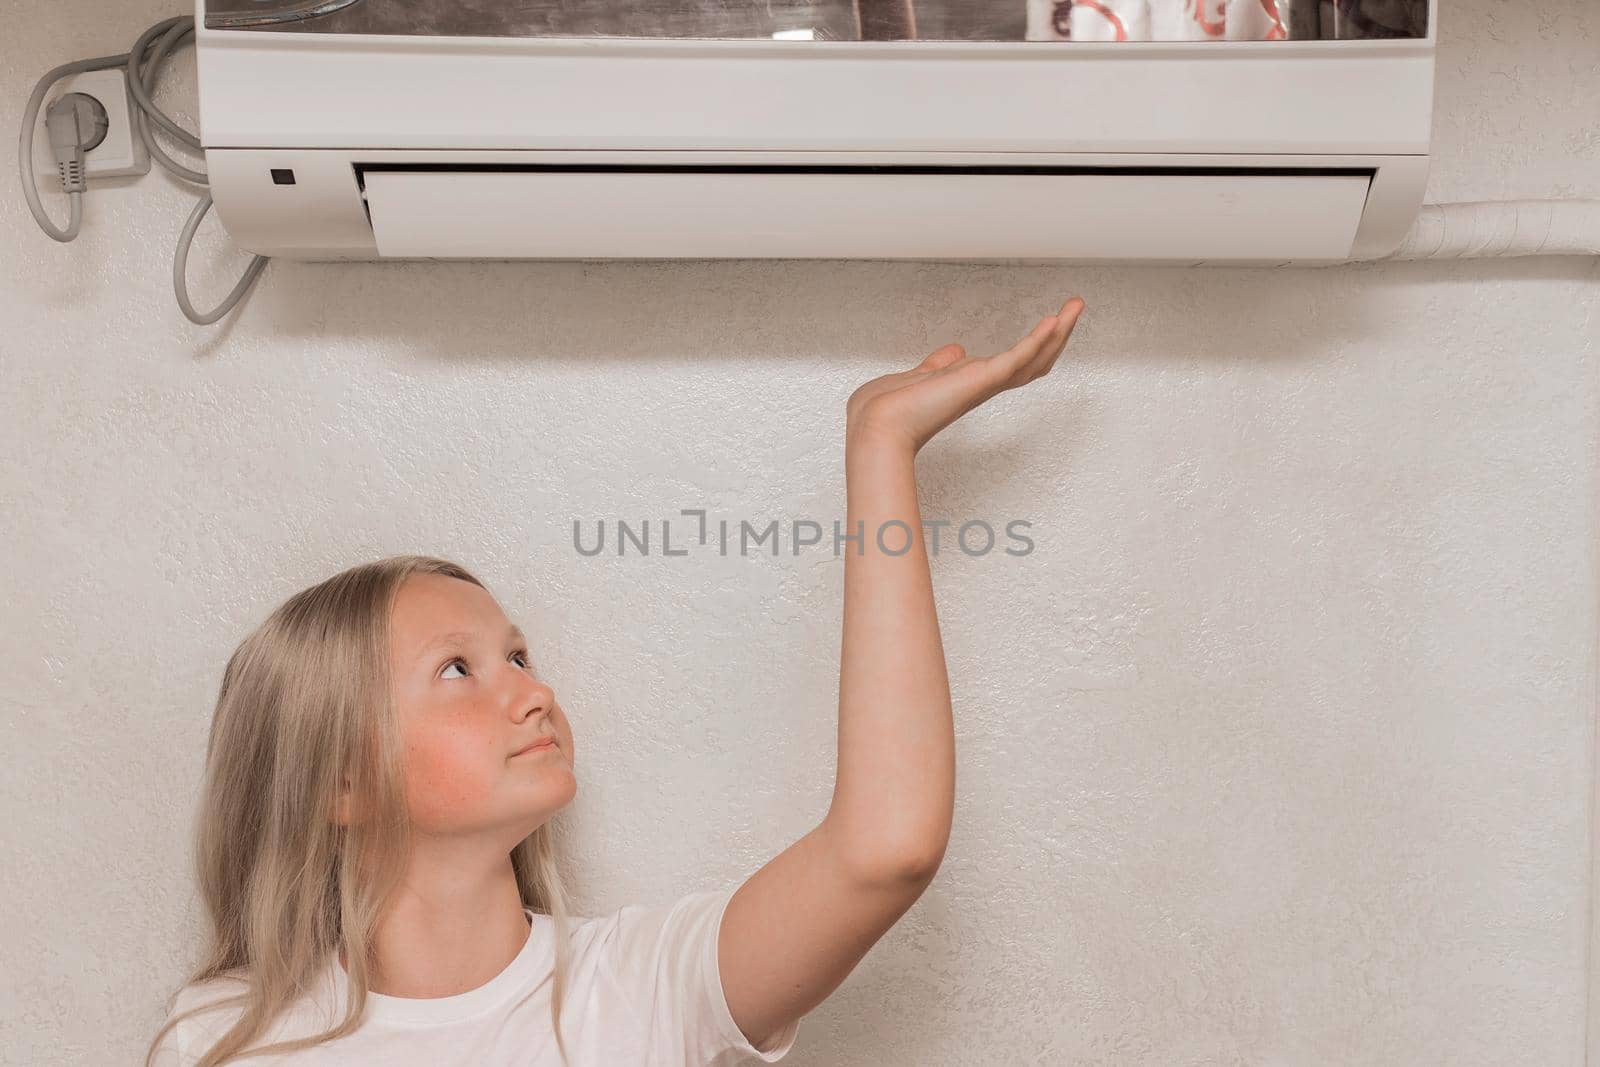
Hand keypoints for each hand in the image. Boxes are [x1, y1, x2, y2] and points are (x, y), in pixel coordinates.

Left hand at [845, 296, 1084, 456]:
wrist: (875, 427)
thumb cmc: (887, 410)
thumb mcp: (920, 376)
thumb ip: (939, 365)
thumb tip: (955, 351)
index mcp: (970, 383)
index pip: (1014, 364)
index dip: (1036, 345)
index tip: (1052, 322)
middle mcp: (982, 385)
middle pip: (1034, 361)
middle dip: (1058, 335)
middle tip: (1076, 308)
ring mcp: (983, 384)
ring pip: (1033, 359)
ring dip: (1058, 332)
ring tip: (1076, 306)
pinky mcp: (980, 380)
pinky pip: (1015, 359)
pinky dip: (1036, 340)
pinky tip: (1053, 321)